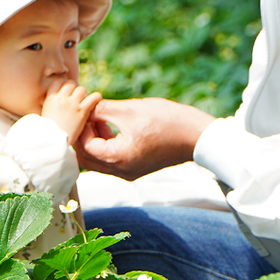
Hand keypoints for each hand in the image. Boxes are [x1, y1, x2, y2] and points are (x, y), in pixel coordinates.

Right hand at [41, 81, 101, 146]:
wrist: (53, 143)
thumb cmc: (48, 132)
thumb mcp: (45, 114)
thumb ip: (52, 104)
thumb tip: (58, 99)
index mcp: (50, 98)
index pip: (59, 81)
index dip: (64, 85)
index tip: (67, 92)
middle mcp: (61, 98)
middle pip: (71, 83)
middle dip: (74, 90)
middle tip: (76, 100)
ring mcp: (72, 104)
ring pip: (82, 89)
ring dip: (84, 95)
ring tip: (84, 103)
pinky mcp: (82, 111)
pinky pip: (94, 97)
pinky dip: (96, 99)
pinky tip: (95, 103)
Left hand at [74, 98, 213, 179]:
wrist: (197, 135)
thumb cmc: (166, 121)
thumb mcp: (130, 110)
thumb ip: (102, 109)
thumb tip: (85, 108)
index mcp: (118, 159)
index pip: (85, 147)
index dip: (82, 127)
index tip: (86, 110)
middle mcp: (122, 171)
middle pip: (87, 159)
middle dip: (84, 137)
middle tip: (88, 116)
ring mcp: (129, 172)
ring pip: (98, 160)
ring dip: (94, 140)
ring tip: (100, 118)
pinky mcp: (136, 167)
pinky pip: (111, 160)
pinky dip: (106, 144)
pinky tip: (112, 126)